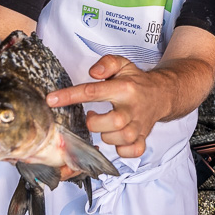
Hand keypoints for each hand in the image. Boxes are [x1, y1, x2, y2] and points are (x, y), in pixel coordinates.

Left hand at [45, 54, 166, 159]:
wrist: (163, 94)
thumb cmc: (136, 81)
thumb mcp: (122, 64)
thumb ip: (107, 63)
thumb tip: (93, 72)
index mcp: (124, 88)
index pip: (92, 92)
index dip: (69, 96)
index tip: (51, 100)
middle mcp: (132, 108)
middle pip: (111, 123)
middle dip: (95, 123)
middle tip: (93, 116)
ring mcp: (139, 126)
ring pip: (118, 139)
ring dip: (106, 135)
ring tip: (106, 125)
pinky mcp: (143, 138)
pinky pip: (131, 151)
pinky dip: (121, 149)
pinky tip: (118, 139)